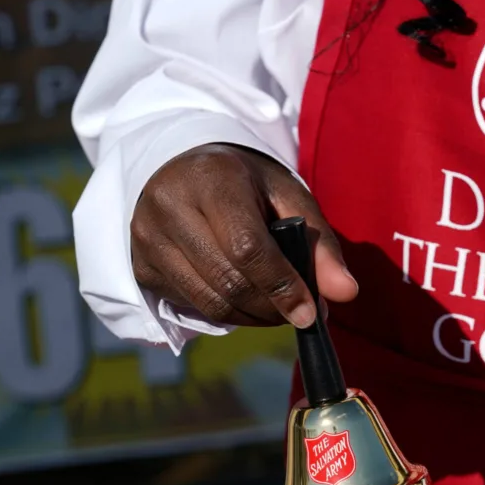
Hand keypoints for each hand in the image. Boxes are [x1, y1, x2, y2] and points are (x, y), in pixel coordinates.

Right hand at [130, 143, 357, 327]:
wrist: (180, 166)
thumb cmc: (244, 182)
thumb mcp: (288, 196)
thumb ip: (319, 244)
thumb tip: (346, 294)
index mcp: (211, 179)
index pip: (247, 247)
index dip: (281, 286)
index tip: (310, 313)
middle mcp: (169, 207)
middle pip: (228, 282)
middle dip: (272, 308)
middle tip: (300, 313)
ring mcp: (146, 239)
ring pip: (208, 303)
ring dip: (252, 317)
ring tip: (277, 308)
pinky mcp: (138, 266)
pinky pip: (190, 306)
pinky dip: (226, 313)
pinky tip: (244, 299)